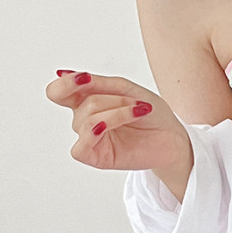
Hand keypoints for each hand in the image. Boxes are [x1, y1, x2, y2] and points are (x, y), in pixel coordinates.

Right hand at [45, 71, 190, 171]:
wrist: (172, 136)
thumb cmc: (151, 112)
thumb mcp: (125, 89)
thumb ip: (97, 84)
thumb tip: (61, 74)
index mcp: (88, 100)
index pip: (59, 92)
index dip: (65, 84)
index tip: (85, 78)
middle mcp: (85, 119)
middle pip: (82, 103)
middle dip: (112, 99)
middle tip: (137, 103)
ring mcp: (91, 139)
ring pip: (86, 121)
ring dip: (116, 112)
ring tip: (139, 112)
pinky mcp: (97, 157)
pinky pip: (80, 146)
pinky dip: (93, 132)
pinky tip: (107, 127)